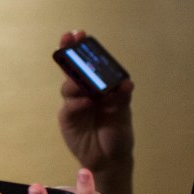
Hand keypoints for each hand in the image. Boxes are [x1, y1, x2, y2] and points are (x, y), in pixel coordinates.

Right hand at [57, 30, 134, 173]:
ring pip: (69, 85)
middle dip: (69, 53)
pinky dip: (75, 102)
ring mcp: (74, 103)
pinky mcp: (67, 117)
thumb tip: (126, 84)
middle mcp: (85, 91)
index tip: (79, 34)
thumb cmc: (118, 134)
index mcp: (100, 86)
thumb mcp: (123, 115)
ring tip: (80, 84)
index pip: (89, 63)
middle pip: (73, 69)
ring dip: (74, 80)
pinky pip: (69, 106)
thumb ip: (122, 99)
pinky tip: (84, 103)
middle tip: (67, 39)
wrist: (109, 160)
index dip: (83, 48)